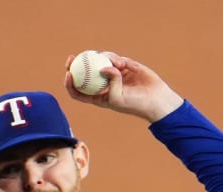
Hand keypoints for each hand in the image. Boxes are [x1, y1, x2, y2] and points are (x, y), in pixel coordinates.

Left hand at [63, 52, 182, 122]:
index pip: (79, 91)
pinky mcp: (124, 66)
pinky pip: (118, 58)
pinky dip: (123, 61)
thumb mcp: (117, 99)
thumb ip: (110, 82)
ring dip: (109, 59)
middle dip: (76, 63)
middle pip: (85, 72)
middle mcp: (104, 84)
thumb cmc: (134, 104)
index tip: (68, 73)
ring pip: (103, 60)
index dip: (70, 83)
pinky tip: (129, 66)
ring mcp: (113, 74)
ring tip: (121, 64)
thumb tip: (103, 65)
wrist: (154, 99)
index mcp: (98, 96)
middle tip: (73, 56)